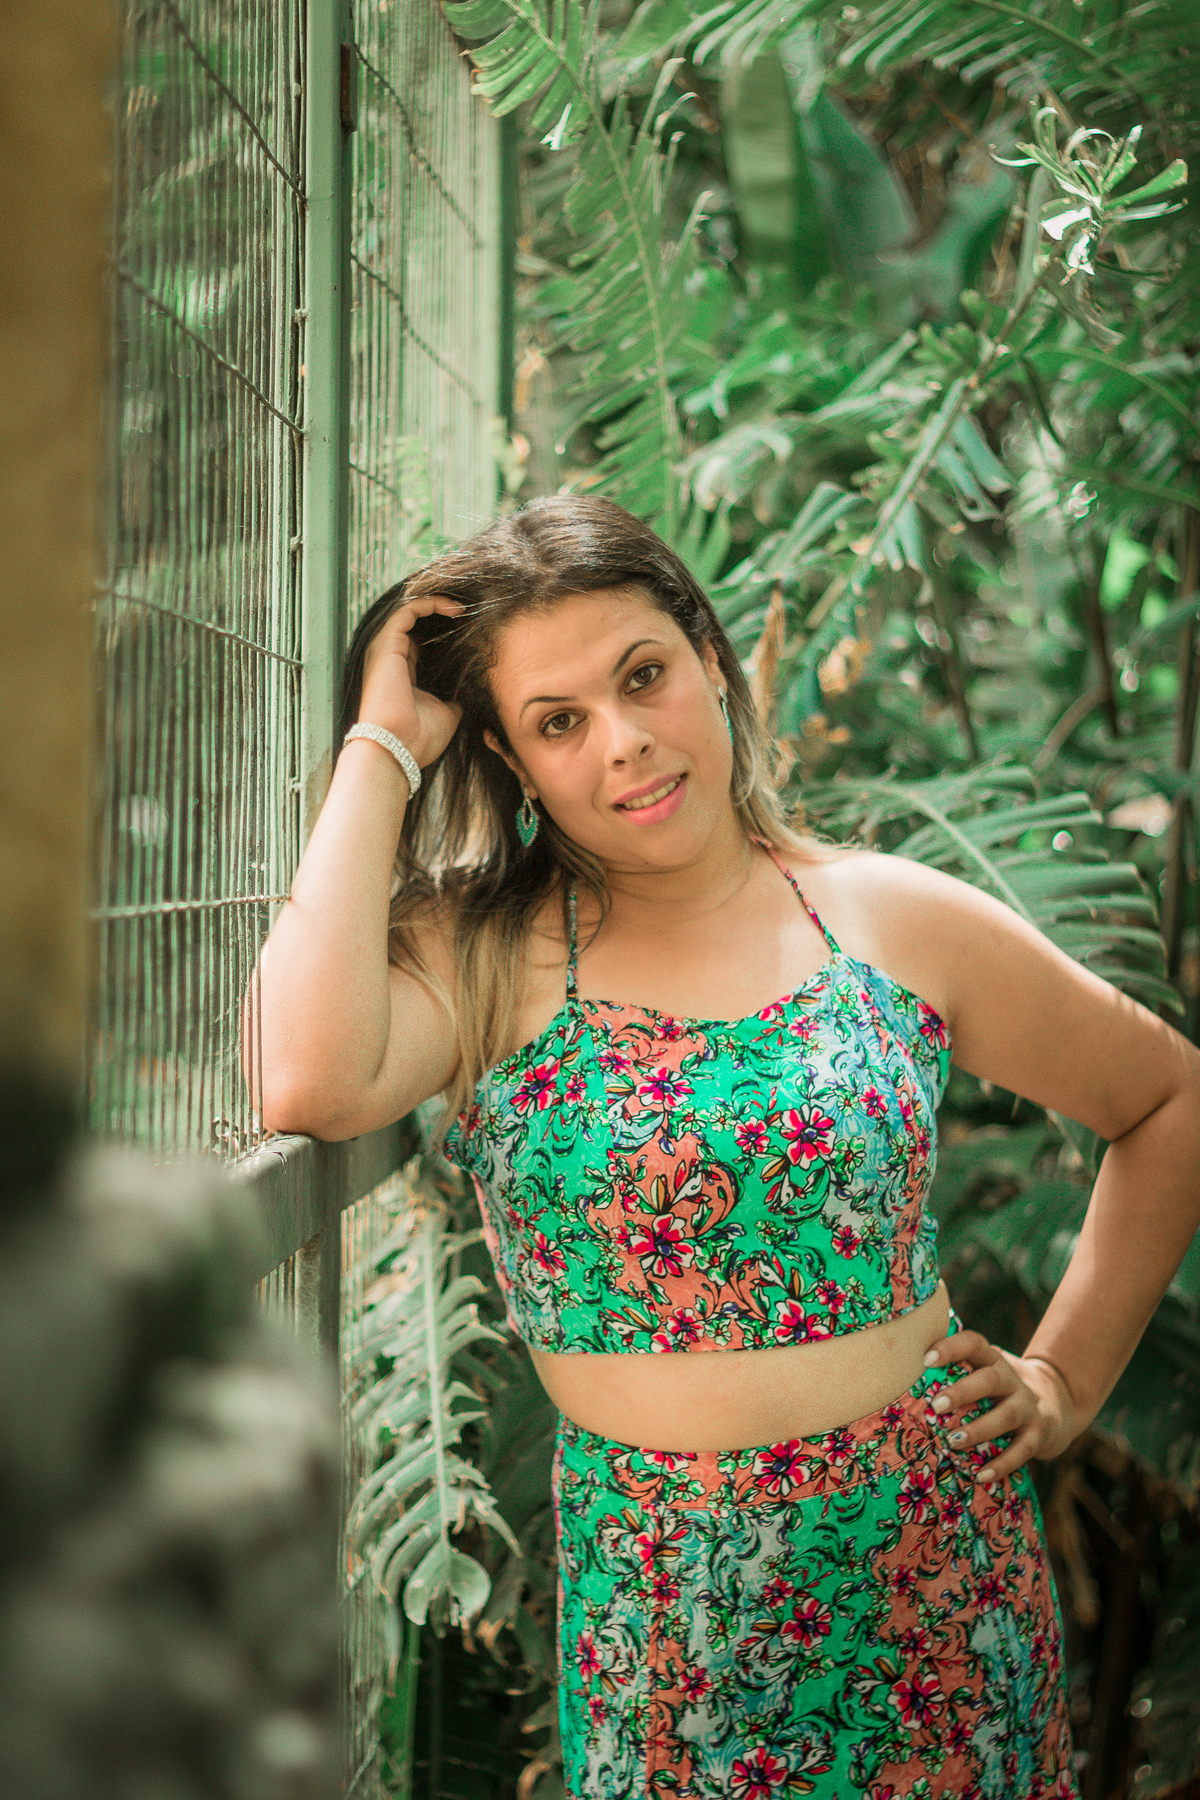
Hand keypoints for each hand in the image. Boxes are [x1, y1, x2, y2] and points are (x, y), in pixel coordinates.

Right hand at [357, 594, 464, 767]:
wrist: (398, 748)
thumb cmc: (419, 738)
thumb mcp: (446, 713)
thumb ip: (454, 697)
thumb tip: (467, 693)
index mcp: (402, 673)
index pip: (421, 641)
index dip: (444, 631)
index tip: (470, 629)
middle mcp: (391, 658)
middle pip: (415, 623)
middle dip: (441, 613)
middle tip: (470, 611)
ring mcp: (386, 650)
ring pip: (410, 611)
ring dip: (437, 604)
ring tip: (463, 607)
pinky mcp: (386, 644)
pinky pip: (407, 610)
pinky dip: (429, 604)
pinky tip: (453, 609)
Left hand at [921, 1329, 1085, 1485]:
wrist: (1054, 1402)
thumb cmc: (996, 1388)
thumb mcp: (981, 1370)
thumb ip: (953, 1372)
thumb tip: (897, 1377)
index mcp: (992, 1359)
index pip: (973, 1344)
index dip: (952, 1347)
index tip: (926, 1358)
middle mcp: (1011, 1379)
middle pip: (989, 1380)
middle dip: (963, 1392)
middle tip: (936, 1405)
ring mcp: (1027, 1406)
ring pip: (1005, 1416)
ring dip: (979, 1429)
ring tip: (953, 1442)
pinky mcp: (1038, 1434)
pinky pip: (1022, 1450)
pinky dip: (1002, 1464)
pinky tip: (981, 1475)